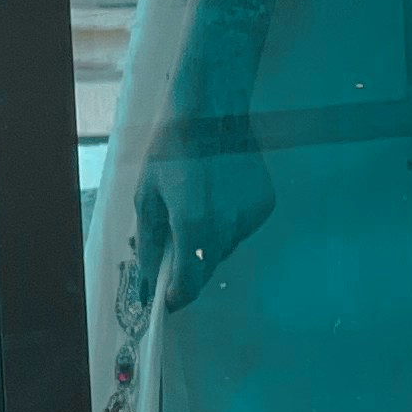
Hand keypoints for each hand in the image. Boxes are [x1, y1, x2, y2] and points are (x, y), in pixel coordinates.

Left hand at [149, 142, 275, 306]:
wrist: (213, 113)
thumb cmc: (172, 149)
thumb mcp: (147, 197)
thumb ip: (149, 244)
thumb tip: (148, 279)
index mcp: (194, 226)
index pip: (189, 284)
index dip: (175, 296)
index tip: (166, 299)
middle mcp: (227, 227)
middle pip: (207, 268)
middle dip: (188, 266)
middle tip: (173, 244)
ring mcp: (250, 217)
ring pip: (225, 248)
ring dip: (208, 242)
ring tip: (196, 207)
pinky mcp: (263, 206)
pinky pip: (241, 229)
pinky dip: (228, 223)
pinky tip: (218, 196)